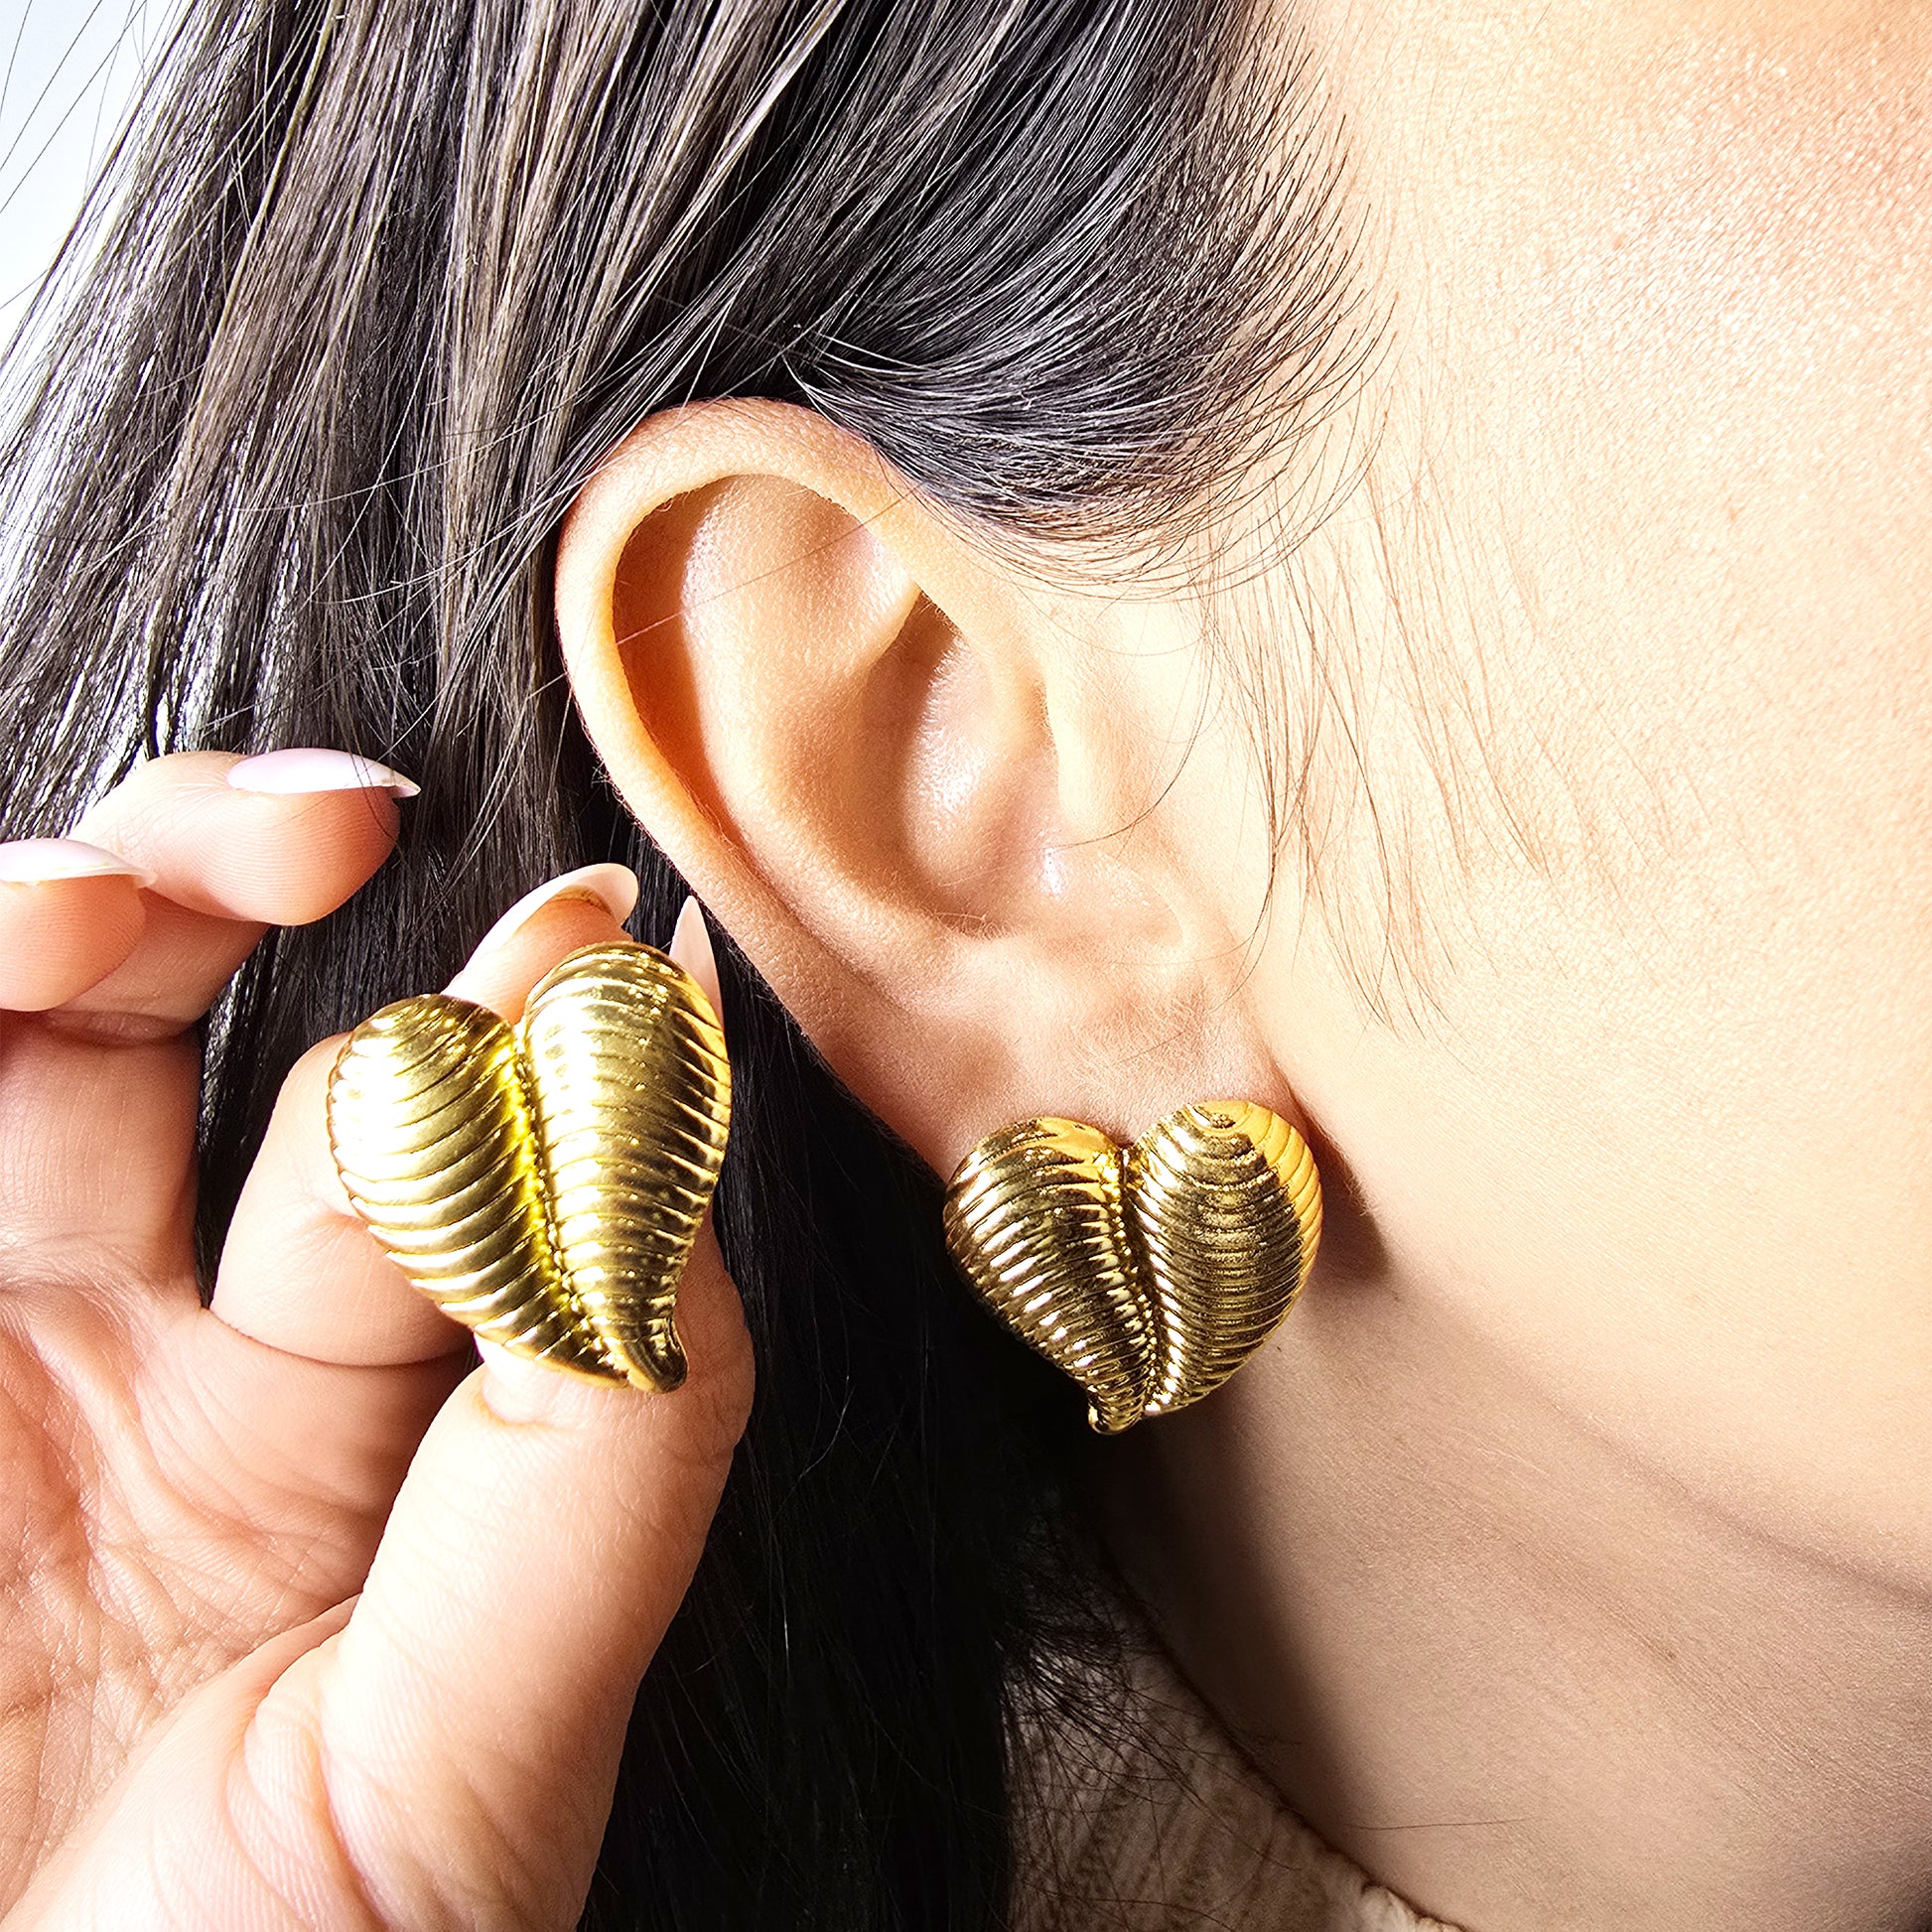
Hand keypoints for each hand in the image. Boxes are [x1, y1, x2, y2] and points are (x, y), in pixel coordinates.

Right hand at [0, 752, 753, 1930]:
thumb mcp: (475, 1761)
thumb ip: (601, 1458)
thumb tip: (683, 1131)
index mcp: (359, 1435)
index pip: (447, 1155)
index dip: (516, 1029)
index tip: (598, 934)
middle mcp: (166, 1367)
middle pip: (215, 1032)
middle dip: (271, 882)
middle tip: (343, 829)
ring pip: (21, 1039)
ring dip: (68, 910)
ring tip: (105, 903)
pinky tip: (9, 943)